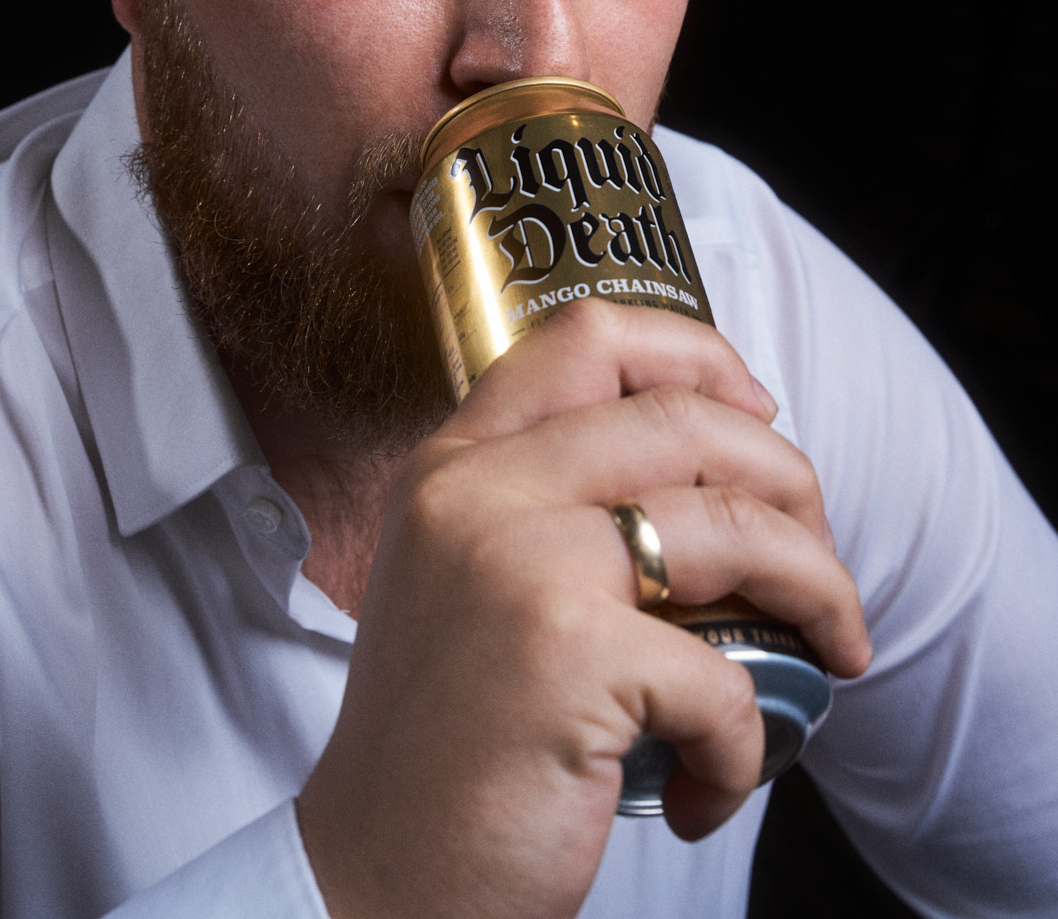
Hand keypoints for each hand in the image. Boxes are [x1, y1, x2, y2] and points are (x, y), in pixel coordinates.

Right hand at [297, 300, 870, 918]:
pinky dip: (747, 746)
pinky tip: (703, 785)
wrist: (378, 877)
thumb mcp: (464, 577)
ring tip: (824, 657)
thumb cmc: (445, 741)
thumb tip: (712, 470)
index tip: (755, 414)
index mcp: (454, 463)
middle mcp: (478, 490)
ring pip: (734, 529)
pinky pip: (726, 678)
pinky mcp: (567, 655)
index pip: (588, 337)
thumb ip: (547, 503)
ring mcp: (520, 562)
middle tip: (817, 564)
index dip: (699, 355)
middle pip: (687, 419)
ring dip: (817, 594)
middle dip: (792, 485)